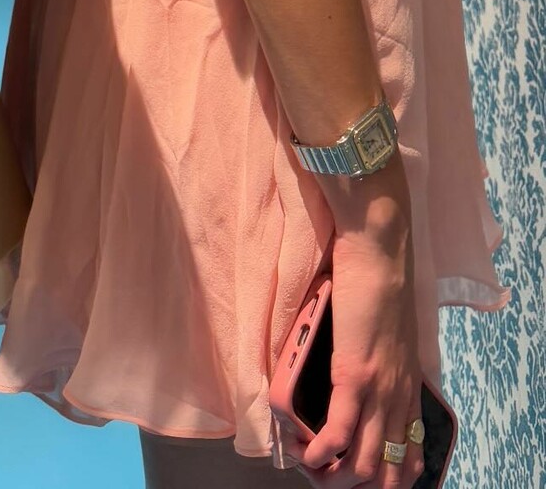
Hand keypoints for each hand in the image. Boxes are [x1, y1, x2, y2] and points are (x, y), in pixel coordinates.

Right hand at [277, 201, 422, 488]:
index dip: (383, 483)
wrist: (379, 249)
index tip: (352, 479)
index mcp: (408, 390)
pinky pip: (339, 436)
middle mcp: (399, 399)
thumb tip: (347, 376)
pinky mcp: (355, 376)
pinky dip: (319, 453)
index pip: (410, 461)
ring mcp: (379, 391)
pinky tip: (304, 453)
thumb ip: (375, 361)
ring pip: (365, 467)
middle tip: (323, 478)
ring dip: (331, 478)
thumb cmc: (376, 281)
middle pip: (388, 476)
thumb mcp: (386, 334)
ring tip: (308, 467)